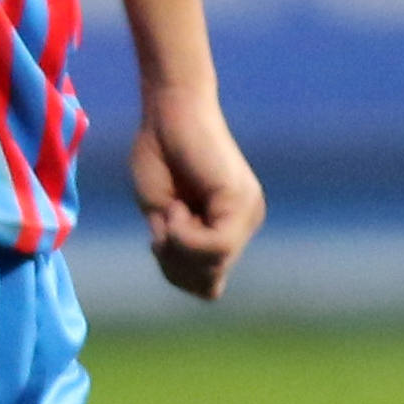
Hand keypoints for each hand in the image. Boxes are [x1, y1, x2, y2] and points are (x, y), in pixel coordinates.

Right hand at [132, 86, 264, 299]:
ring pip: (213, 265)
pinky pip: (215, 246)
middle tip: (159, 225)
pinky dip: (185, 236)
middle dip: (175, 262)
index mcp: (226, 227)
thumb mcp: (162, 217)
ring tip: (168, 212)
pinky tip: (175, 209)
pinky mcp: (240, 202)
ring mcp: (247, 213)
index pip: (207, 283)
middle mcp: (244, 222)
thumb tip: (210, 293)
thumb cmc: (159, 154)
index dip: (175, 273)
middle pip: (208, 280)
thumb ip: (181, 251)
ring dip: (179, 247)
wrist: (167, 110)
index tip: (156, 239)